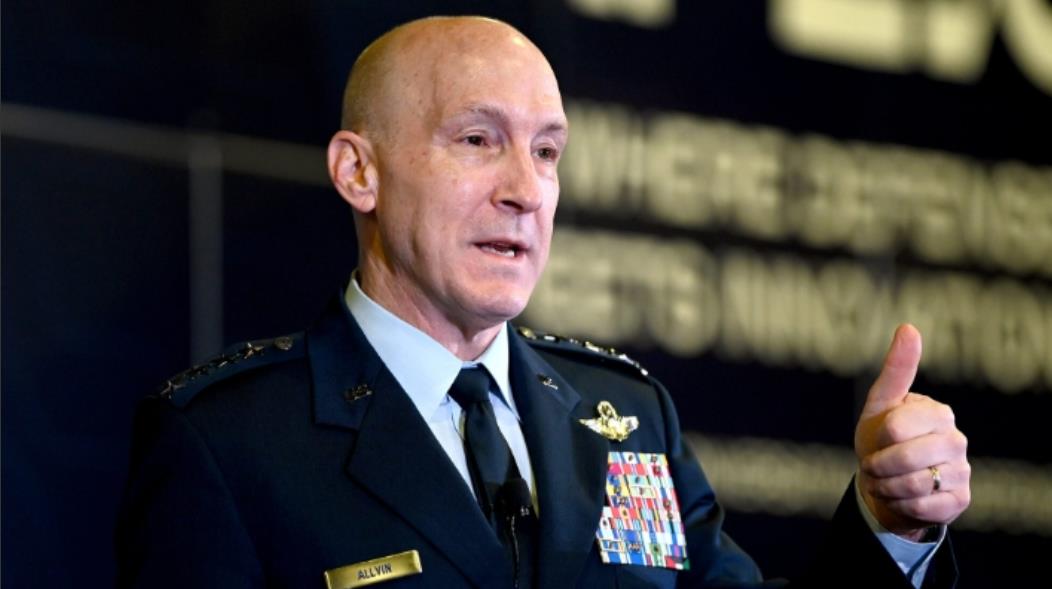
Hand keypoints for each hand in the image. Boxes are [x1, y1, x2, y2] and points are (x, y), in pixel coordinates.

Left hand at [854, 324, 970, 540]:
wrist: (887, 482)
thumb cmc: (882, 438)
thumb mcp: (881, 403)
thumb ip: (897, 369)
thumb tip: (909, 328)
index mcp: (938, 412)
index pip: (896, 427)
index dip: (878, 439)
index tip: (879, 439)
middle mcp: (956, 440)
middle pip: (904, 458)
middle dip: (878, 466)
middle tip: (874, 466)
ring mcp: (961, 471)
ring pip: (913, 485)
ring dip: (886, 487)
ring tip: (885, 481)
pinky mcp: (959, 500)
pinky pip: (923, 508)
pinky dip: (901, 505)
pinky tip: (901, 497)